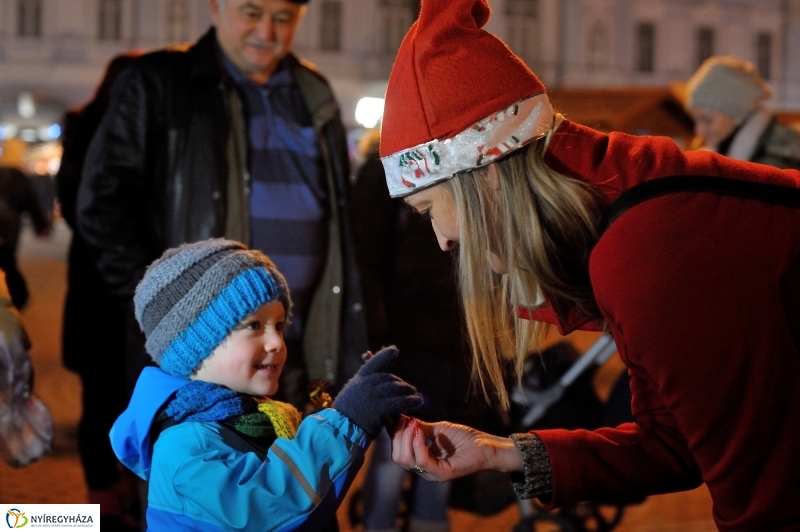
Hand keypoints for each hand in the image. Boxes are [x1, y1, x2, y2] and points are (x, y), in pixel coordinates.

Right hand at [332, 346, 422, 437]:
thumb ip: (362, 387)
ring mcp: (373, 396)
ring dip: (409, 392)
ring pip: (396, 389)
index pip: (374, 363)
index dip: (385, 356)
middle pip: (389, 378)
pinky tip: (418, 402)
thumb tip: (375, 383)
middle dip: (401, 384)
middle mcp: (366, 384)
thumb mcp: (350, 395)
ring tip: (417, 397)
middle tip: (410, 389)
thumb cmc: (344, 417)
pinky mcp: (380, 409)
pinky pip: (400, 402)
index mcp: (358, 380)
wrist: (339, 431)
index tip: (394, 350)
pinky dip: (411, 402)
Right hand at [390, 415, 523, 481]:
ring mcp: (431, 473)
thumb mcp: (437, 429)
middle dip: (398, 436)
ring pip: (405, 460)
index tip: (395, 416)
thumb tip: (400, 418)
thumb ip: (419, 427)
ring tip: (413, 424)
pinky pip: (421, 460)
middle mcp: (423, 469)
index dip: (394, 434)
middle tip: (405, 420)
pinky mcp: (441, 474)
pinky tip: (420, 431)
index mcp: (421, 460)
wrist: (486, 445)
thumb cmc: (464, 438)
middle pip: (398, 457)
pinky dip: (417, 444)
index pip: (398, 451)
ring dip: (406, 438)